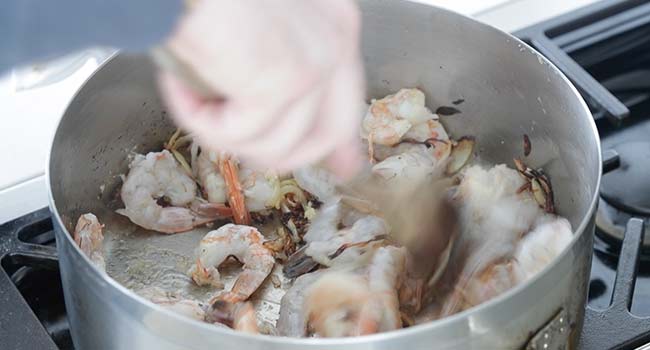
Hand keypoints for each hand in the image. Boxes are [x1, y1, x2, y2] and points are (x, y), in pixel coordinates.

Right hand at [158, 0, 364, 177]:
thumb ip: (280, 81)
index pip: (349, 101)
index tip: (342, 167)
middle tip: (250, 158)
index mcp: (335, 24)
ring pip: (273, 145)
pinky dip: (197, 118)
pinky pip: (235, 134)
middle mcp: (336, 41)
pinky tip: (178, 84)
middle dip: (288, 156)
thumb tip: (296, 138)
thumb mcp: (253, 38)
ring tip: (191, 97)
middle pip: (328, 133)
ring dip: (221, 132)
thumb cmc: (206, 0)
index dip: (342, 144)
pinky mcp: (285, 80)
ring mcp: (316, 62)